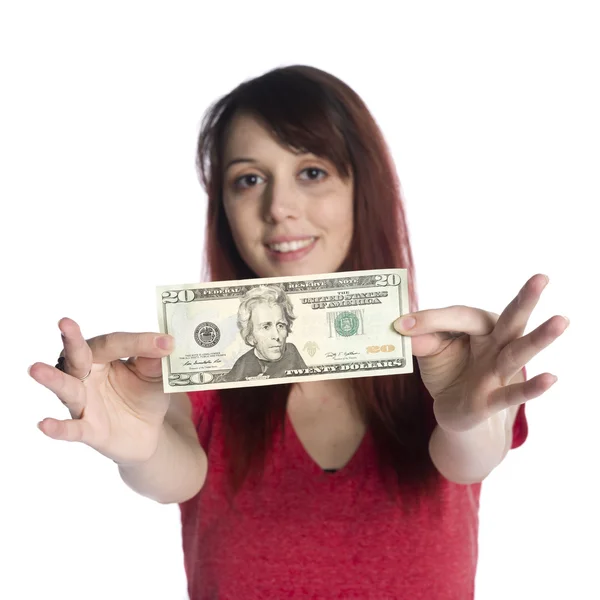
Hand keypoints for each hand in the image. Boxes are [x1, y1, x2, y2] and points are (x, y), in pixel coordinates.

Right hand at [29, 317, 175, 464]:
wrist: (148, 432)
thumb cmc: (146, 395)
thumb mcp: (156, 375)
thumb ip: (157, 360)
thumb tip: (165, 344)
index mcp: (103, 356)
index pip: (115, 343)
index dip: (140, 342)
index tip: (166, 343)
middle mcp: (87, 375)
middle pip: (78, 356)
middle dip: (72, 340)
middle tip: (65, 322)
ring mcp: (85, 402)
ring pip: (67, 388)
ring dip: (53, 379)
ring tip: (35, 368)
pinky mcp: (89, 429)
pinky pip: (71, 429)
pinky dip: (58, 428)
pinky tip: (44, 424)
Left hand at [393, 274, 568, 431]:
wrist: (453, 410)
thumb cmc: (447, 371)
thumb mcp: (430, 351)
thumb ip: (420, 339)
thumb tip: (401, 328)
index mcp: (478, 327)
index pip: (459, 316)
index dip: (430, 320)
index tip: (401, 324)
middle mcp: (495, 344)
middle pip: (510, 320)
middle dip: (525, 299)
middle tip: (542, 277)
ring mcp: (498, 371)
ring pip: (519, 352)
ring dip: (539, 338)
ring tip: (561, 320)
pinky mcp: (494, 399)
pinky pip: (514, 393)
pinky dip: (532, 387)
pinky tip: (550, 378)